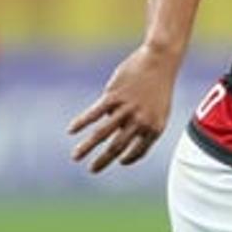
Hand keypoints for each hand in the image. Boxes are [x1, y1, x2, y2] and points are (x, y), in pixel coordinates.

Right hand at [68, 44, 179, 171]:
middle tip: (92, 170)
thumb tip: (115, 129)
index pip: (138, 151)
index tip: (119, 161)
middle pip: (116, 147)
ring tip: (75, 157)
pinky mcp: (114, 96)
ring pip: (102, 133)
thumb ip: (140, 123)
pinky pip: (94, 113)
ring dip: (87, 147)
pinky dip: (81, 122)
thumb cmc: (159, 85)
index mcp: (154, 128)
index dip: (128, 158)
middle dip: (102, 161)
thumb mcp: (158, 109)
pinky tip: (71, 130)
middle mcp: (139, 122)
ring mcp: (126, 109)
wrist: (160, 61)